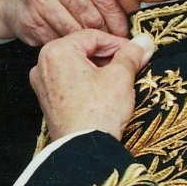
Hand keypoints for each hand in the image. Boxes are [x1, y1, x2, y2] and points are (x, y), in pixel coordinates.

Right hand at [0, 0, 127, 43]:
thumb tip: (135, 19)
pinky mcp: (30, 18)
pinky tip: (75, 52)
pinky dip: (69, 49)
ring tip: (99, 55)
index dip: (119, 23)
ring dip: (89, 48)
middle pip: (92, 18)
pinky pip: (57, 40)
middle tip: (116, 51)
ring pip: (75, 32)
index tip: (127, 38)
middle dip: (106, 37)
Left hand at [28, 29, 154, 141]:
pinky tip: (105, 91)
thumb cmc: (98, 111)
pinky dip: (87, 82)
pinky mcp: (47, 101)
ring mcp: (42, 84)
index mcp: (56, 51)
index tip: (135, 50)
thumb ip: (131, 54)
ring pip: (76, 66)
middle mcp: (42, 65)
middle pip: (82, 50)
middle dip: (108, 56)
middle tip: (131, 63)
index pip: (92, 36)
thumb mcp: (121, 76)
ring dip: (99, 68)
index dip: (118, 42)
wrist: (84, 150)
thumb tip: (144, 41)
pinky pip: (69, 82)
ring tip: (121, 78)